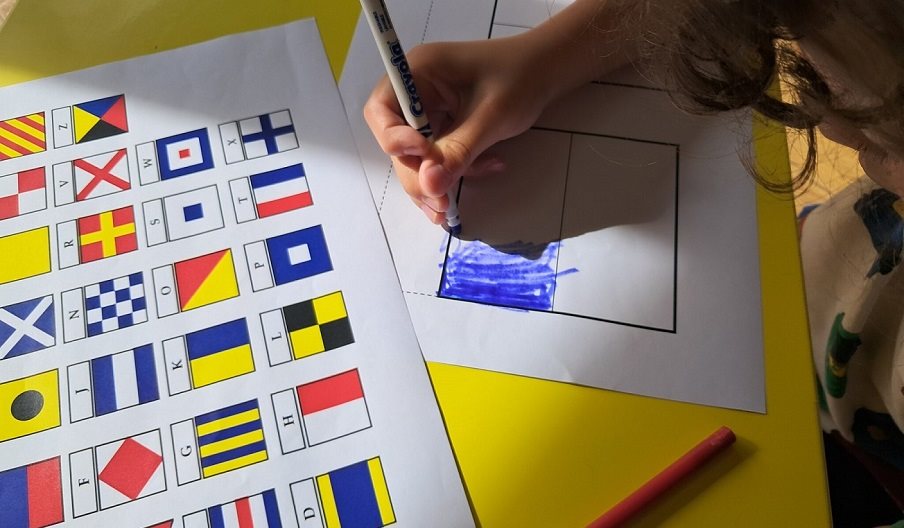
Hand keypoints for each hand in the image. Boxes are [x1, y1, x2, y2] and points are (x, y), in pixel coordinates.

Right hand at [363, 36, 552, 222]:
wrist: (549, 71)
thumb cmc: (521, 79)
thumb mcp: (491, 117)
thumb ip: (458, 151)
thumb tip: (428, 186)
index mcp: (418, 72)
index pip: (381, 111)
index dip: (394, 140)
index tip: (425, 157)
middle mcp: (417, 92)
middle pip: (397, 142)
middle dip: (418, 175)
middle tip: (441, 205)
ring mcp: (430, 111)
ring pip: (418, 157)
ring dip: (436, 182)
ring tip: (453, 208)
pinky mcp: (446, 127)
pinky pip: (439, 157)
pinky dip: (457, 171)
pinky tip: (490, 167)